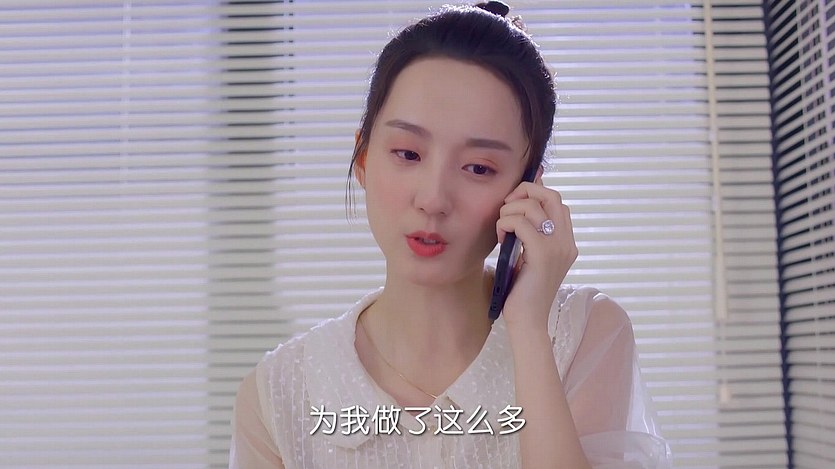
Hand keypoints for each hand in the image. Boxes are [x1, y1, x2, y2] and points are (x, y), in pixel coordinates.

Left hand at [494, 174, 577, 330]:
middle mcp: (566, 242)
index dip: (534, 194)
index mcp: (566, 242)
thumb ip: (529, 235)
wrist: (527, 321)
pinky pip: (522, 223)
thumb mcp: (529, 258)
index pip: (557, 202)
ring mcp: (557, 248)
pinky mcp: (542, 255)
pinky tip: (500, 238)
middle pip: (551, 195)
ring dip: (509, 211)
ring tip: (502, 229)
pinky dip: (505, 224)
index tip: (514, 205)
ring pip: (532, 206)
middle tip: (507, 207)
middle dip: (524, 192)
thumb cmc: (523, 291)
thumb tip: (518, 208)